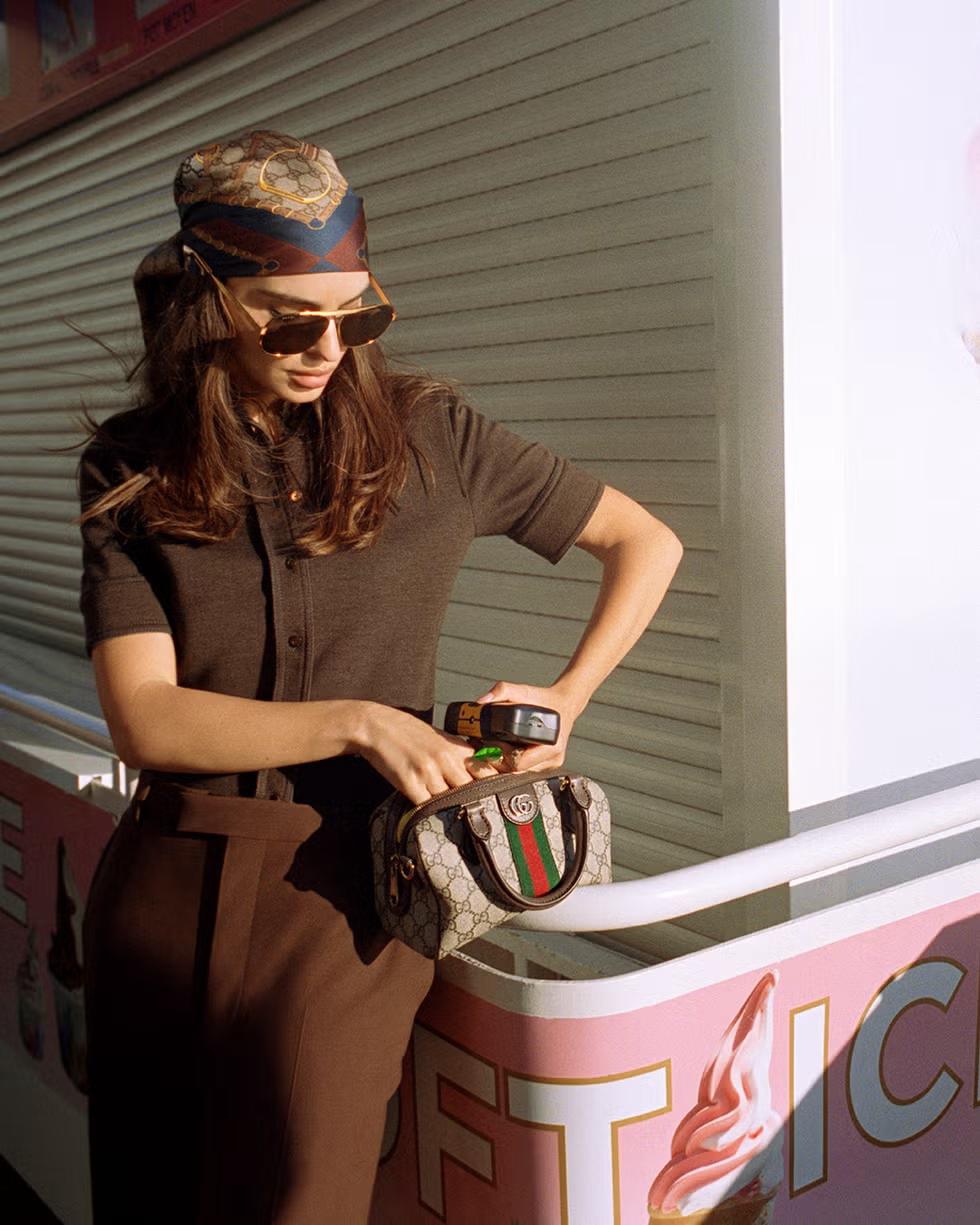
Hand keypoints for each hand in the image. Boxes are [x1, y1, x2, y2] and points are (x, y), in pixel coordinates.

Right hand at [352, 703, 504, 805]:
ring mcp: (428, 771)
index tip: (505, 795)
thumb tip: (477, 771)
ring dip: (446, 807)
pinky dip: (427, 811)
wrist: (376, 726)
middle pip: (471, 790)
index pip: (485, 769)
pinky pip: (426, 806)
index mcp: (455, 748)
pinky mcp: (409, 782)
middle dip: (472, 801)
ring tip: (446, 813)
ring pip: (448, 801)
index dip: (496, 784)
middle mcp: (445, 759)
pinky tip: (425, 811)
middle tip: (475, 814)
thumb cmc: (407, 730)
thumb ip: (458, 754)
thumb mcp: (439, 737)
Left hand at [473, 680, 586, 773]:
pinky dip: (512, 761)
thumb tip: (483, 700)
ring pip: (518, 772)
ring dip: (504, 761)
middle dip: (498, 758)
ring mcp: (549, 764)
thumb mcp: (523, 690)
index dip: (501, 753)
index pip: (518, 763)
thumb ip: (502, 691)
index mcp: (552, 745)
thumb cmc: (546, 700)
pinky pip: (523, 769)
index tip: (491, 742)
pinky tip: (506, 749)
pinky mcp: (545, 766)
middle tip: (488, 744)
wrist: (563, 705)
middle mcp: (552, 758)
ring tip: (496, 745)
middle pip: (516, 770)